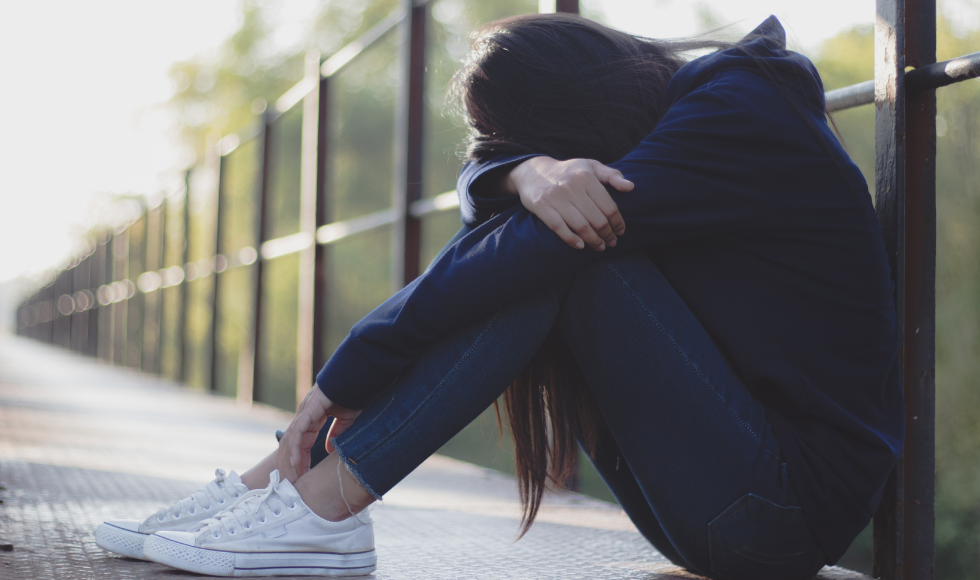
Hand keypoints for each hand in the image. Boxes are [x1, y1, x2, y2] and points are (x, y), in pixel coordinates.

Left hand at [278, 384, 360, 482]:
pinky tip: (295, 463)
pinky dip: (294, 450)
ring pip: (289, 443)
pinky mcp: (307, 412)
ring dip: (288, 463)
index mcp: (310, 421)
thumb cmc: (351, 396)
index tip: (301, 479)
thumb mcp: (344, 421)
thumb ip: (336, 434)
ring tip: (291, 480)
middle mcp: (303, 419)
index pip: (299, 446)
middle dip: (289, 467)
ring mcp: (303, 414)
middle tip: (291, 486)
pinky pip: (296, 434)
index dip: (299, 463)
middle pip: (289, 447)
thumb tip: (328, 450)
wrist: (354, 379)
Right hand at [506, 156, 632, 250]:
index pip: (609, 206)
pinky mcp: (541, 207)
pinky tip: (580, 246)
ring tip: (600, 247)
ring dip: (593, 241)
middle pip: (597, 219)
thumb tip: (631, 187)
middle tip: (611, 242)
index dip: (618, 222)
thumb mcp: (590, 166)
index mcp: (586, 177)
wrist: (532, 172)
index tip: (621, 231)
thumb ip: (611, 175)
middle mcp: (571, 186)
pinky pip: (559, 228)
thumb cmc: (568, 172)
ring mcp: (555, 197)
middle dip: (608, 235)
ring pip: (580, 226)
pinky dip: (571, 239)